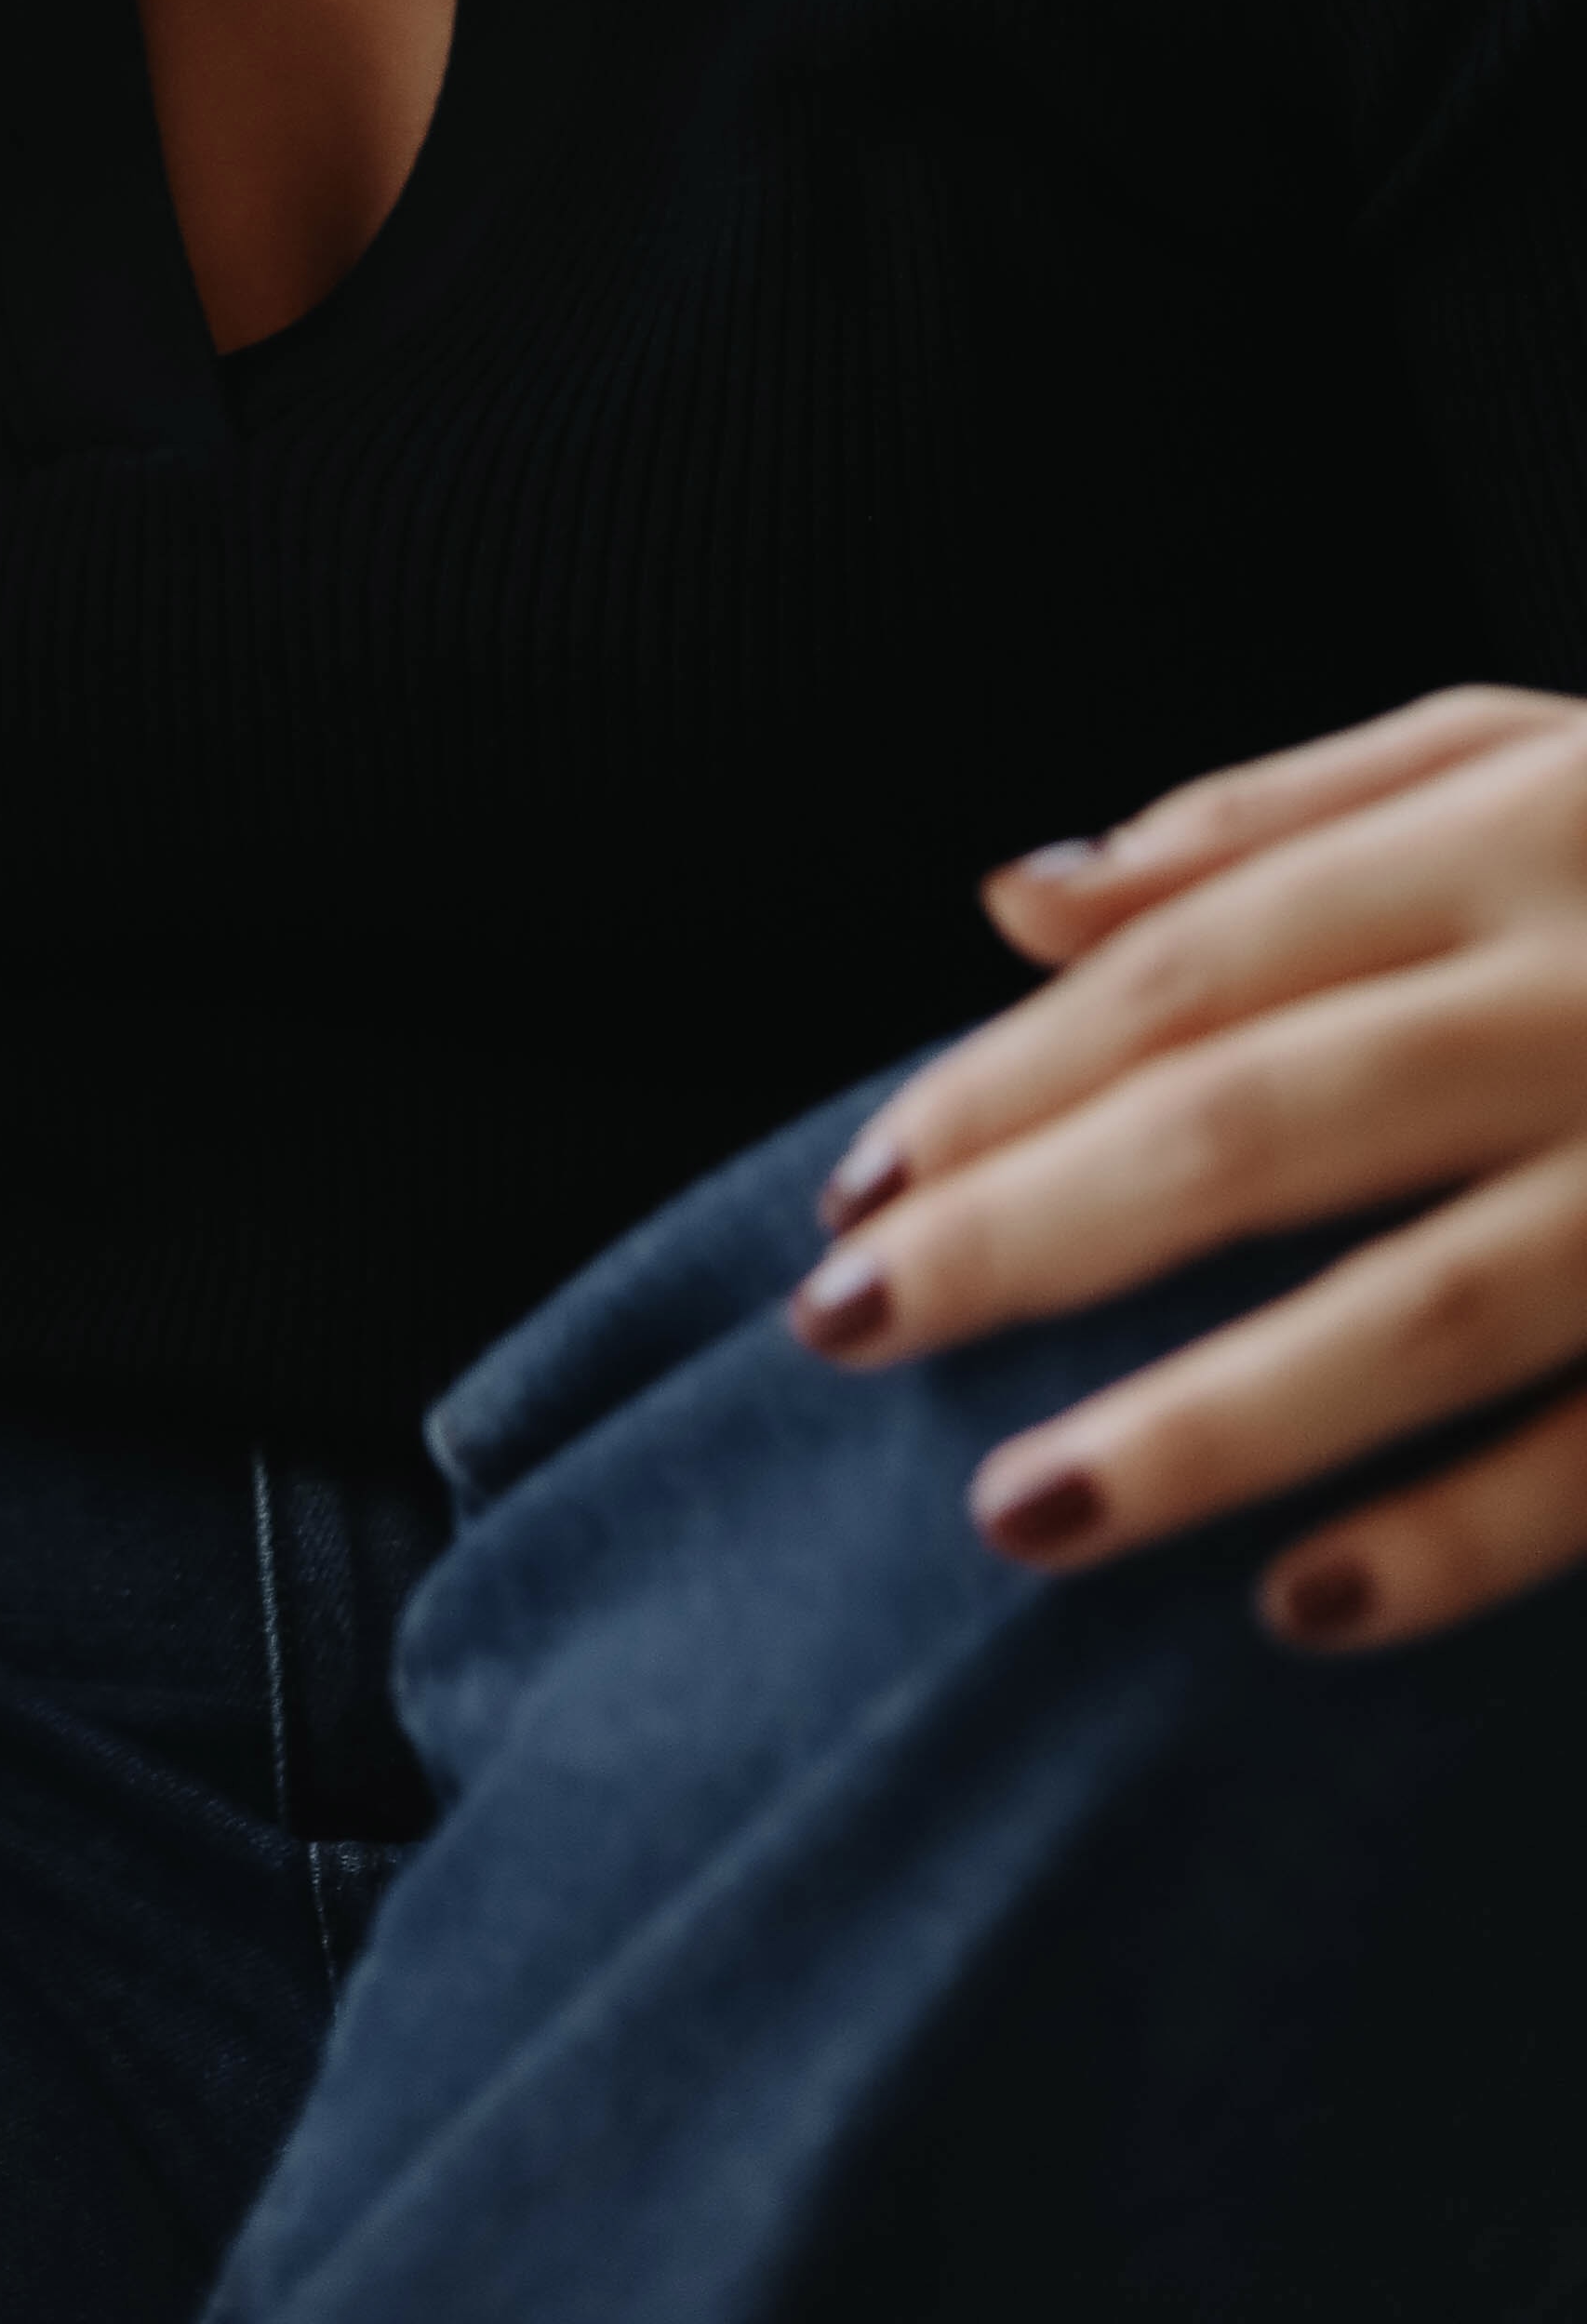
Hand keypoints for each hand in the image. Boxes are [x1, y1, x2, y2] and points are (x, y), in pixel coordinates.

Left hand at [788, 688, 1586, 1651]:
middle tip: (843, 1336)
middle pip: (1257, 1123)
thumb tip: (1012, 895)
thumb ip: (1272, 821)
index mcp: (1509, 837)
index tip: (856, 1191)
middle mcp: (1586, 991)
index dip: (1004, 1081)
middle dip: (1031, 1236)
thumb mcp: (1523, 750)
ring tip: (1016, 1511)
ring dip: (1210, 1417)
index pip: (1189, 968)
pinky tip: (1302, 1605)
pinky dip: (1467, 1535)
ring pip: (1422, 1306)